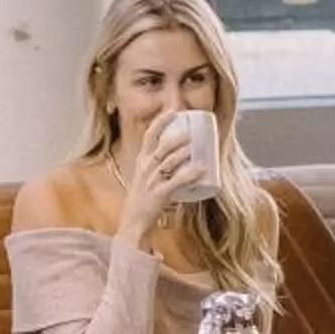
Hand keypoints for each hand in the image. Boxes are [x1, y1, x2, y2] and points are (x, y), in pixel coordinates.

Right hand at [117, 115, 194, 240]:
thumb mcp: (145, 176)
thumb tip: (181, 153)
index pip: (149, 136)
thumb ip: (159, 165)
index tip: (174, 112)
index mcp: (142, 161)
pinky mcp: (159, 194)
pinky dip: (190, 175)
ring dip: (182, 153)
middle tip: (190, 131)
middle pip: (160, 147)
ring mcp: (151, 181)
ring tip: (195, 147)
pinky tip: (201, 170)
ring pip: (168, 162)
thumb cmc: (141, 199)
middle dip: (175, 137)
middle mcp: (145, 169)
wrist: (133, 222)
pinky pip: (176, 181)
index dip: (161, 122)